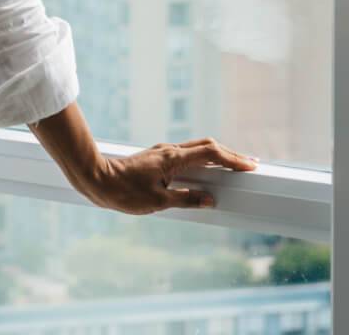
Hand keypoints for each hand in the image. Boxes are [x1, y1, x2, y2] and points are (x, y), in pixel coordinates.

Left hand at [81, 137, 258, 215]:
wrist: (97, 179)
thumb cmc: (125, 192)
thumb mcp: (158, 202)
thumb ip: (186, 199)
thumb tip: (210, 199)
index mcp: (174, 158)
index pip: (211, 153)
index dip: (233, 159)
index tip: (251, 166)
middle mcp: (170, 151)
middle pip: (207, 146)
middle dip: (230, 154)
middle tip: (250, 164)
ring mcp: (163, 152)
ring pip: (197, 148)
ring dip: (217, 155)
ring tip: (234, 165)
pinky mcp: (158, 157)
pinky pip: (187, 154)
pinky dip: (203, 158)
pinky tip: (206, 168)